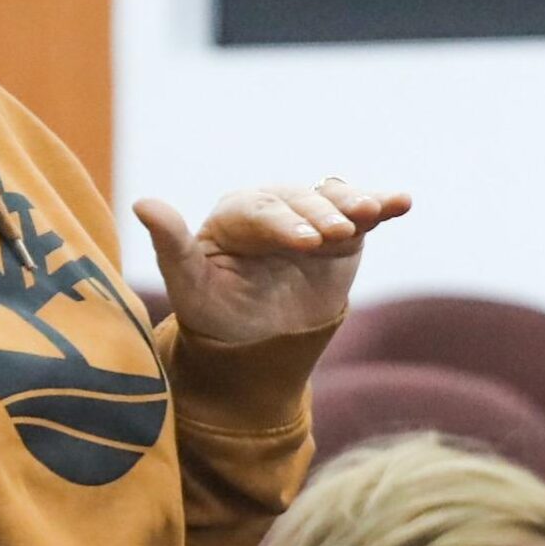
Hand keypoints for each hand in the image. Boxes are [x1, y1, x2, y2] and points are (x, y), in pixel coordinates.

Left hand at [132, 178, 411, 345]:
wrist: (255, 344)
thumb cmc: (215, 313)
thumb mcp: (189, 285)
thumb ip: (172, 245)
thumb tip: (142, 203)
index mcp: (236, 216)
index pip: (261, 212)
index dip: (284, 224)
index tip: (306, 242)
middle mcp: (275, 208)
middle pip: (300, 203)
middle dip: (319, 216)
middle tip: (334, 235)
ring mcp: (312, 217)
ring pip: (332, 201)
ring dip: (352, 203)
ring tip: (373, 211)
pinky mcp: (344, 233)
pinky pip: (363, 214)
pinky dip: (382, 205)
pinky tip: (402, 202)